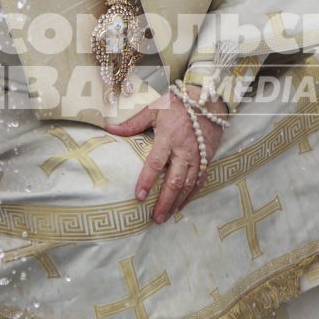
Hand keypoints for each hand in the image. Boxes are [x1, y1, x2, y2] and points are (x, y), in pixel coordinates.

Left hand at [105, 86, 226, 223]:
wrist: (209, 100)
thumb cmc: (178, 104)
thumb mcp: (154, 109)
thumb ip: (133, 123)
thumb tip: (109, 129)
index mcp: (169, 137)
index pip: (156, 162)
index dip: (147, 180)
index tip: (139, 196)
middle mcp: (184, 150)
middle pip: (174, 180)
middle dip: (164, 201)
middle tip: (154, 218)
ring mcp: (198, 156)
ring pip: (188, 185)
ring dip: (176, 202)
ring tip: (165, 217)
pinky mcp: (207, 159)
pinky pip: (200, 181)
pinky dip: (191, 196)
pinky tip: (181, 206)